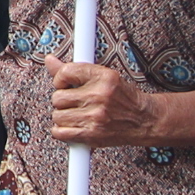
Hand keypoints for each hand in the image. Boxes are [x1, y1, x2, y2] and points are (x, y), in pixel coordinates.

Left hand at [48, 62, 167, 148]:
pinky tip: (73, 127)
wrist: (145, 120)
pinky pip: (59, 132)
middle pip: (58, 97)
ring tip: (78, 115)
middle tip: (76, 103)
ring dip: (63, 117)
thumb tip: (49, 60)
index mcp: (103, 76)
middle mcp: (99, 95)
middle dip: (63, 101)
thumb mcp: (104, 77)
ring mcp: (95, 116)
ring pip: (57, 116)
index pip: (66, 72)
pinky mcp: (92, 134)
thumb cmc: (124, 98)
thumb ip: (75, 70)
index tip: (65, 84)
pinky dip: (62, 131)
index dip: (60, 79)